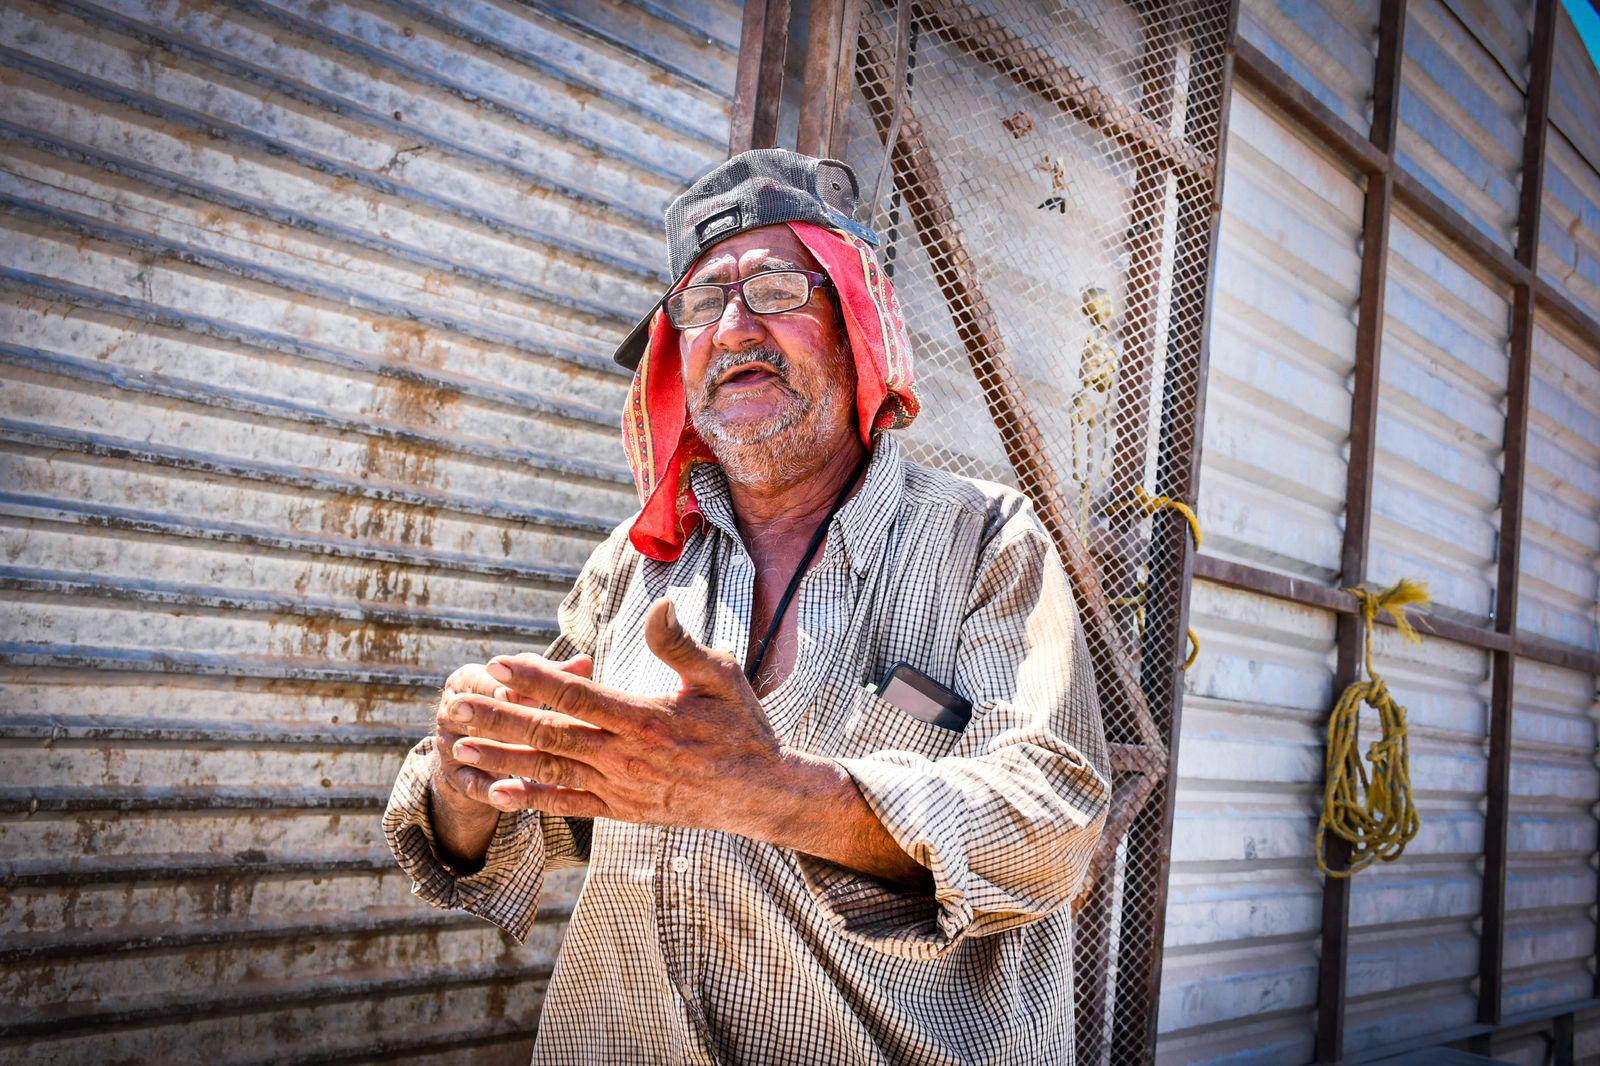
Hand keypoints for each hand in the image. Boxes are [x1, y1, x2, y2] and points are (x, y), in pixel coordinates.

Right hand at [433, 656, 593, 811]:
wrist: (477, 742)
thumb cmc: (510, 702)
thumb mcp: (526, 686)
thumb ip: (554, 674)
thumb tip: (586, 662)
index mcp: (466, 679)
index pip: (486, 679)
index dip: (510, 688)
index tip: (529, 694)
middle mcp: (451, 709)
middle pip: (475, 713)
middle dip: (500, 719)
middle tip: (526, 727)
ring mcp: (449, 744)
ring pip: (471, 748)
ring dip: (494, 755)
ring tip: (519, 762)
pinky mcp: (455, 776)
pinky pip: (471, 784)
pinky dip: (489, 790)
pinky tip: (508, 797)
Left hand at [443, 600, 785, 832]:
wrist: (760, 794)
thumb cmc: (742, 729)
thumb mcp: (721, 677)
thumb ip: (681, 645)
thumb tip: (658, 605)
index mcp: (644, 720)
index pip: (577, 696)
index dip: (534, 679)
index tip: (498, 662)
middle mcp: (625, 757)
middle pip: (550, 735)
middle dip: (499, 718)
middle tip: (457, 705)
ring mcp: (620, 788)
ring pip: (549, 770)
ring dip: (502, 758)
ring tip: (460, 746)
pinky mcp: (621, 810)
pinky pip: (568, 804)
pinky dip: (531, 799)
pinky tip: (497, 793)